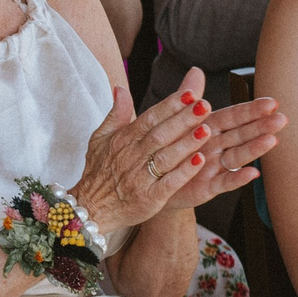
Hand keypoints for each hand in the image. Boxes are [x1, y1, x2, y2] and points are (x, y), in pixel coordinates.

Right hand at [72, 68, 273, 237]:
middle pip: (161, 134)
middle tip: (205, 105)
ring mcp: (141, 178)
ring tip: (207, 129)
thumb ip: (115, 113)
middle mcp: (132, 157)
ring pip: (167, 157)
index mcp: (123, 140)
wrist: (90, 208)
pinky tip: (200, 161)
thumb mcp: (100, 139)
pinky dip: (184, 172)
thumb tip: (120, 88)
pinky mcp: (149, 198)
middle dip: (183, 119)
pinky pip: (169, 183)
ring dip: (187, 143)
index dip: (170, 105)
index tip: (190, 93)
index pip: (150, 118)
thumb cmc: (98, 172)